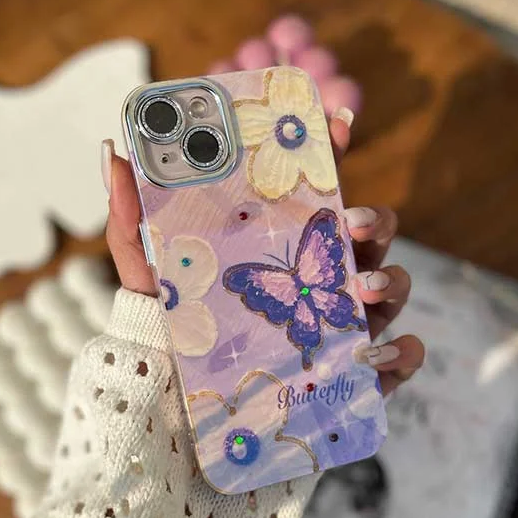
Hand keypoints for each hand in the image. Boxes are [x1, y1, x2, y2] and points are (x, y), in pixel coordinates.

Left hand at [102, 116, 423, 395]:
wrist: (172, 393)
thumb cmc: (167, 322)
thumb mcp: (146, 265)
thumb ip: (132, 212)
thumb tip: (113, 150)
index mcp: (281, 244)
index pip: (318, 193)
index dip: (333, 154)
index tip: (336, 125)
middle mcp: (317, 279)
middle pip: (366, 238)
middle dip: (373, 222)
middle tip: (350, 222)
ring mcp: (338, 323)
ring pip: (390, 289)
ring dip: (393, 280)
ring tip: (367, 287)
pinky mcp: (348, 372)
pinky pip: (395, 361)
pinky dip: (403, 354)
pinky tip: (383, 354)